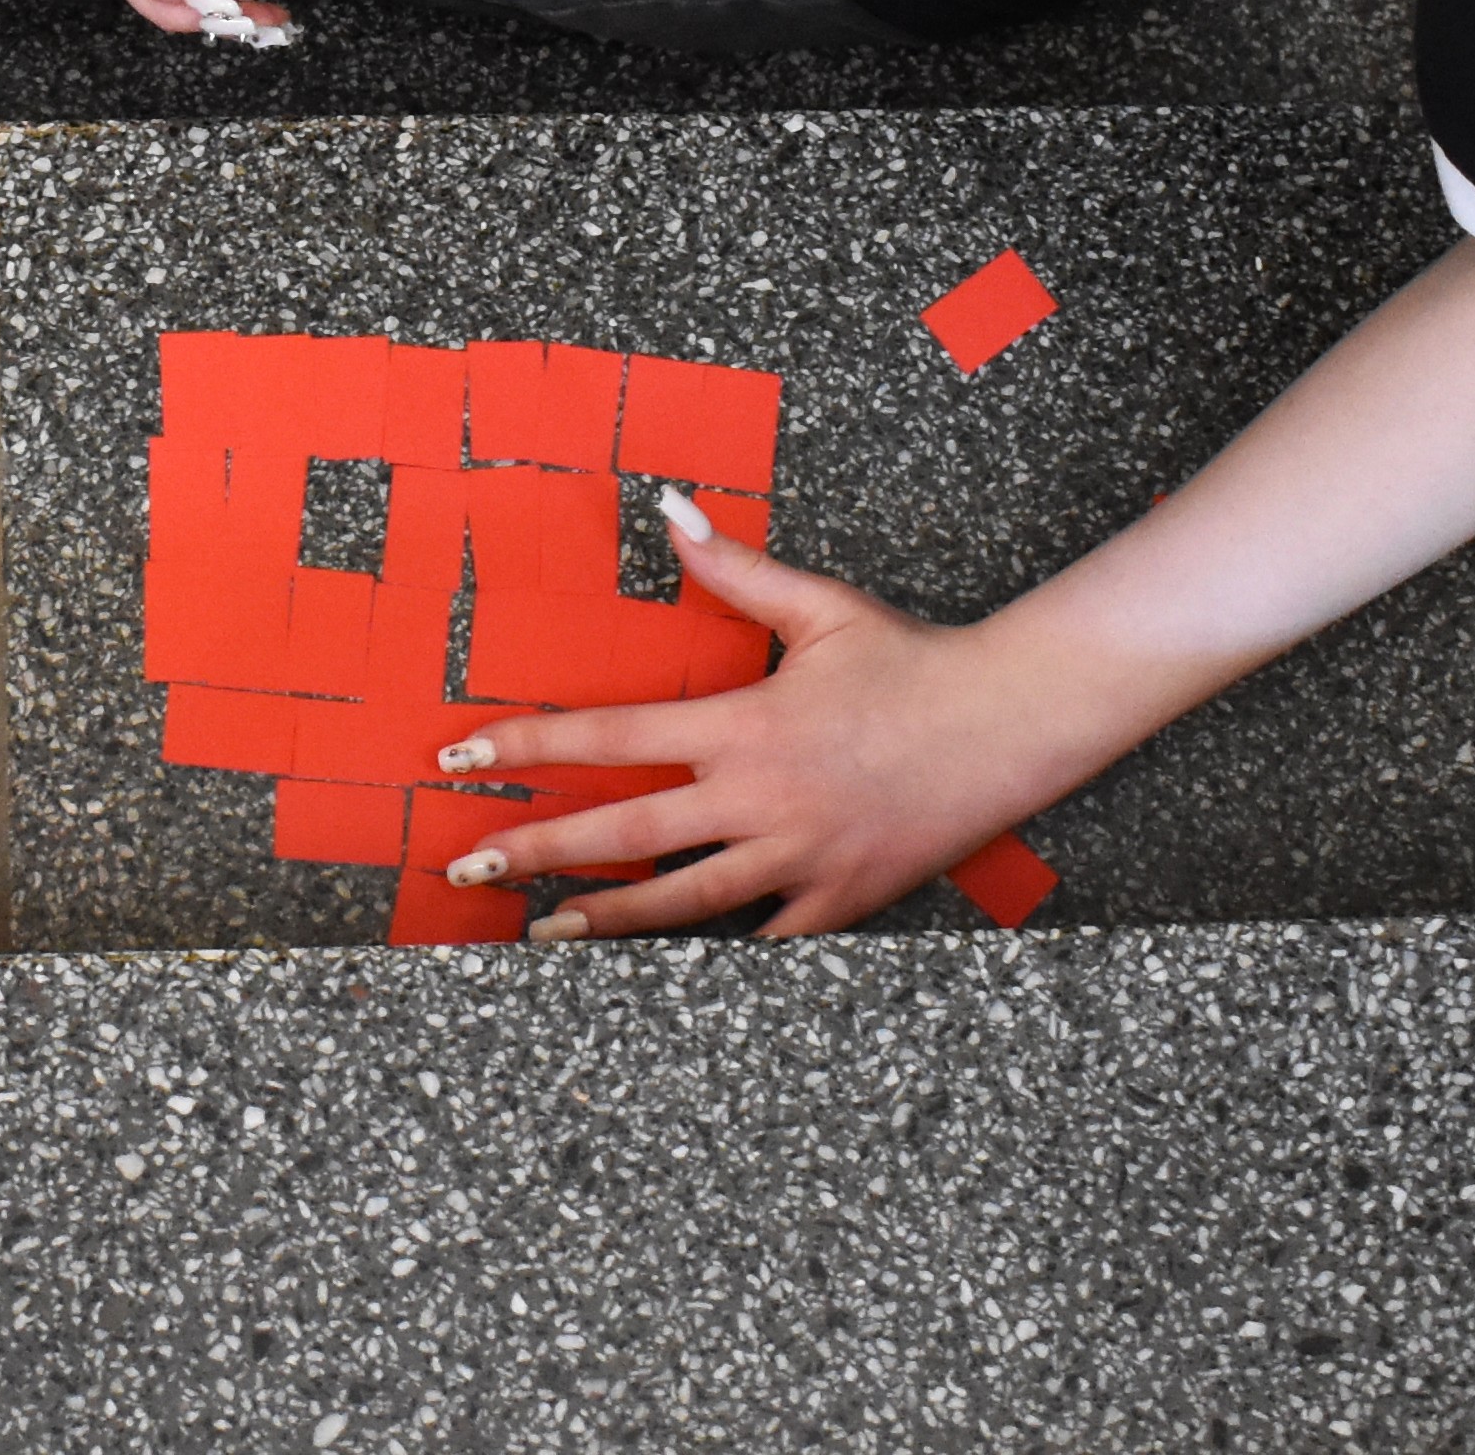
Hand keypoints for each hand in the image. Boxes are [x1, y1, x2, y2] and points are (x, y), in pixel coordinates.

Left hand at [430, 507, 1080, 937]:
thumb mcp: (820, 607)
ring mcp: (799, 858)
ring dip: (604, 917)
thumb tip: (667, 509)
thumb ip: (732, 569)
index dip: (528, 746)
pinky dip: (709, 953)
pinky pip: (761, 939)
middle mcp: (760, 799)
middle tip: (468, 861)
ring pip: (680, 902)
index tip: (462, 755)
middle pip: (624, 831)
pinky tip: (656, 963)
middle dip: (537, 847)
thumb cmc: (912, 660)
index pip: (609, 735)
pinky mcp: (840, 901)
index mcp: (743, 725)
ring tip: (540, 930)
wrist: (1011, 723)